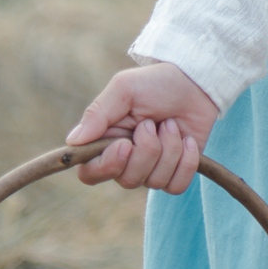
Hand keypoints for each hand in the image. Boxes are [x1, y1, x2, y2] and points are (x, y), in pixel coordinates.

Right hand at [68, 63, 217, 192]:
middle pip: (127, 180)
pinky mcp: (176, 172)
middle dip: (147, 150)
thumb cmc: (155, 83)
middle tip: (152, 123)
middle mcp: (125, 160)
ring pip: (155, 182)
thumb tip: (73, 141)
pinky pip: (177, 186)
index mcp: (104, 141)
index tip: (125, 144)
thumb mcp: (124, 89)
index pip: (89, 173)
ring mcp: (151, 169)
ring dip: (169, 149)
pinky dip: (187, 162)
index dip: (106, 166)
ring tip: (171, 124)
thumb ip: (98, 114)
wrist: (194, 83)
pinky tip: (188, 140)